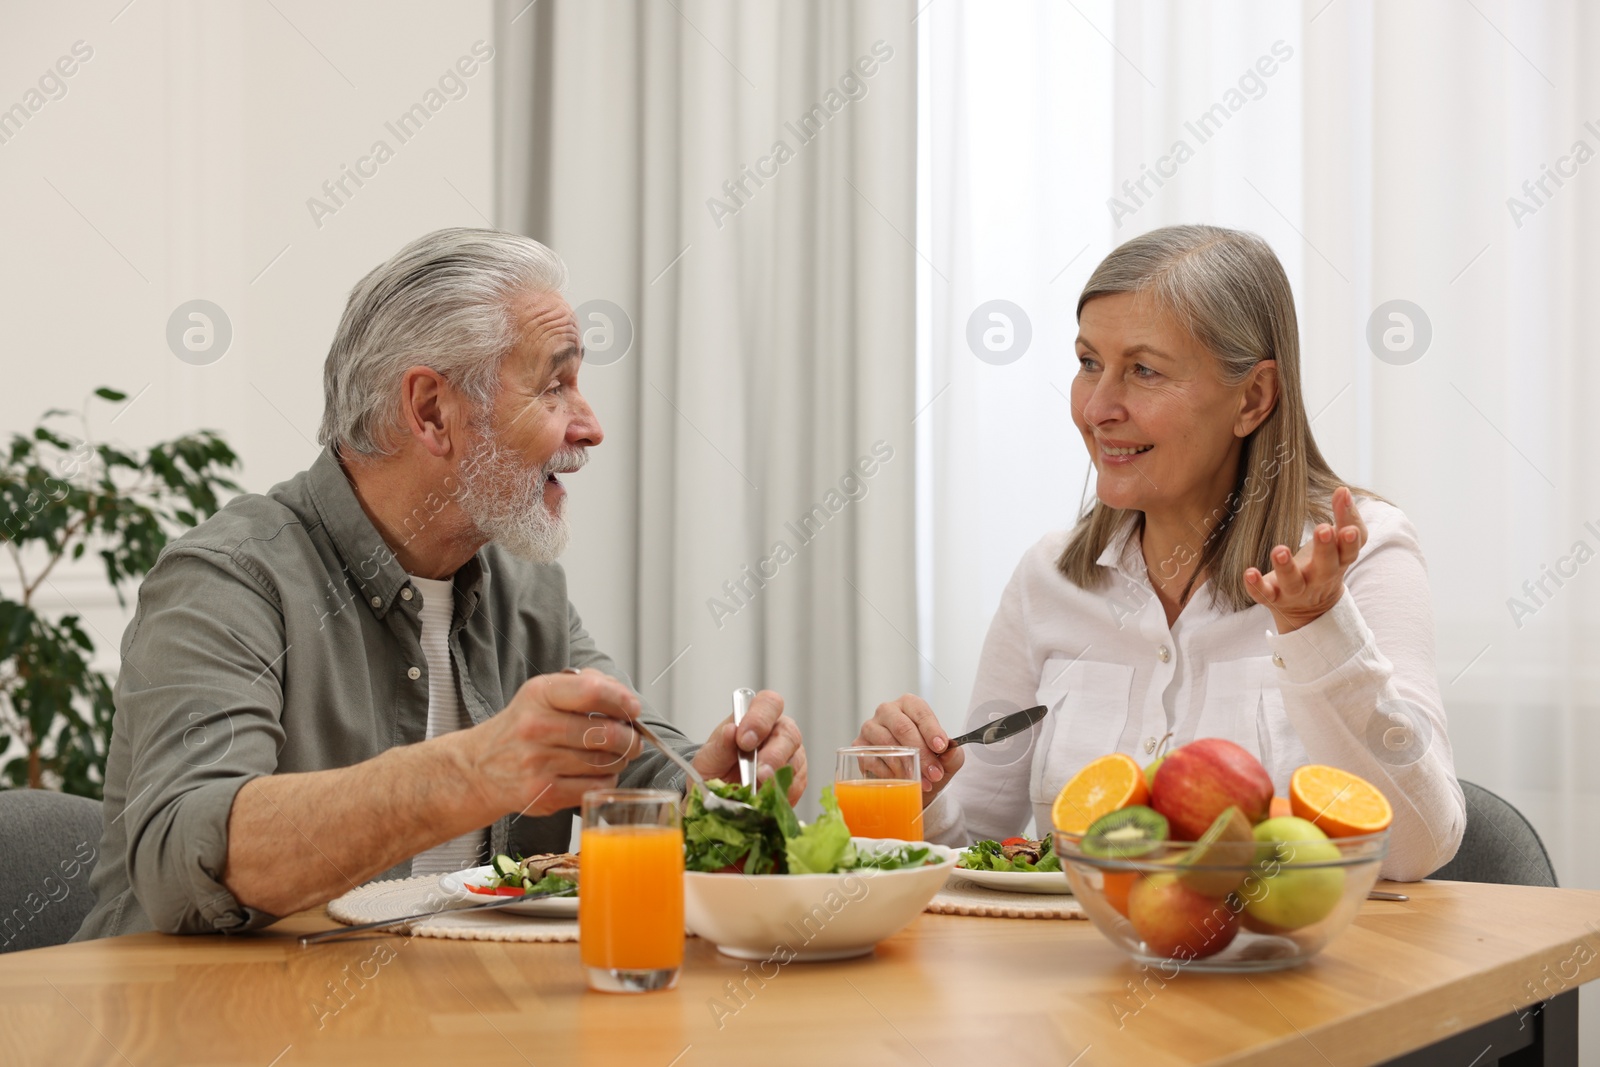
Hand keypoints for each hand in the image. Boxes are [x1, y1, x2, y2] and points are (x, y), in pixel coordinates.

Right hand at [460, 668, 643, 817]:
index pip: (591, 691)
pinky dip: (607, 780)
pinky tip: (600, 774)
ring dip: (620, 760)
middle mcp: (536, 727)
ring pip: (605, 762)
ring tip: (616, 756)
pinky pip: (595, 787)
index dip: (621, 700)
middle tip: (633, 740)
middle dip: (630, 738)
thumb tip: (624, 697)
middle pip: (606, 733)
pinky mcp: (543, 793)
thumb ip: (584, 685)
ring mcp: (538, 762)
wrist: (478, 768)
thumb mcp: (543, 694)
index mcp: (539, 694)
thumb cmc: (522, 728)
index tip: (633, 709)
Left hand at [691, 689, 806, 803]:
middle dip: (774, 755)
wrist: (719, 795)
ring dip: (778, 778)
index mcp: (756, 716)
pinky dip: (782, 793)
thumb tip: (731, 730)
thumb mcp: (709, 758)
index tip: (745, 741)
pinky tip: (767, 799)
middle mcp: (778, 731)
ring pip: (796, 760)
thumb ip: (720, 745)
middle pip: (788, 734)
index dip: (760, 719)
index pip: (768, 703)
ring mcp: (791, 754)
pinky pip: (796, 784)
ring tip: (760, 791)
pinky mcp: (796, 778)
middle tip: (759, 773)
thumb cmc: (715, 768)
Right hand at [854, 694, 963, 802]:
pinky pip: (872, 759)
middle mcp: (887, 711)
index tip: (941, 747)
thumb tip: (950, 752)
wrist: (907, 778)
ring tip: (921, 782)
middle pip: (902, 728)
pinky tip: (901, 781)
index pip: (921, 713)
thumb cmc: (926, 761)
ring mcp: (870, 727)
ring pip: (886, 744)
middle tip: (934, 773)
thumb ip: (953, 755)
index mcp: (909, 705)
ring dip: (905, 766)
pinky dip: (888, 773)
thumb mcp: (946, 759)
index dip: (932, 730)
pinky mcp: (859, 746)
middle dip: (921, 753)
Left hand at [1244, 486, 1368, 632]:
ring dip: (1286, 567)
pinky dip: (1256, 585)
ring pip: (1292, 582)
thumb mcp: (1340, 544)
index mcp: (1338, 563)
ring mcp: (1296, 590)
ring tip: (1280, 550)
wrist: (1310, 608)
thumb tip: (1342, 489)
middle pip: (1326, 567)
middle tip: (1323, 528)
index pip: (1349, 552)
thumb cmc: (1326, 564)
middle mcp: (1319, 579)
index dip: (1351, 541)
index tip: (1348, 528)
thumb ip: (1346, 517)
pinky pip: (1264, 594)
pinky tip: (1249, 572)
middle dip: (1325, 548)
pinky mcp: (1274, 597)